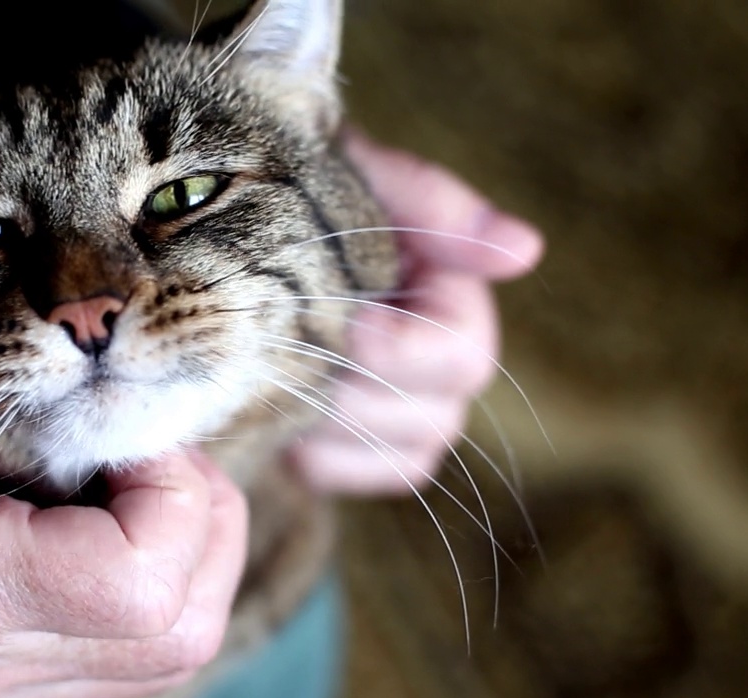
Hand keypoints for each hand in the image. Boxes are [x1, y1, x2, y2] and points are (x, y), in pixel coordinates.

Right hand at [0, 332, 247, 697]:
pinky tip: (104, 519)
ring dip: (185, 553)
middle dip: (200, 522)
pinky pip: (132, 653)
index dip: (175, 493)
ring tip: (125, 479)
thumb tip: (147, 418)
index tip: (133, 430)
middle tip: (146, 449)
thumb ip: (37, 402)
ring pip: (171, 651)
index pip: (142, 584)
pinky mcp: (4, 689)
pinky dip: (151, 581)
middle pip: (180, 631)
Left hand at [291, 129, 544, 493]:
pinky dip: (314, 455)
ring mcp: (410, 412)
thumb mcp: (351, 172)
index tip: (350, 325)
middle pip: (433, 418)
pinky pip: (351, 476)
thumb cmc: (295, 193)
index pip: (459, 355)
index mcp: (449, 293)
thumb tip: (525, 250)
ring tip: (271, 378)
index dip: (402, 351)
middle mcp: (445, 362)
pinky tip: (277, 414)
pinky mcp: (364, 449)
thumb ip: (428, 200)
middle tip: (287, 354)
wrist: (222, 234)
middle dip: (352, 392)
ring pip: (398, 454)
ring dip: (327, 423)